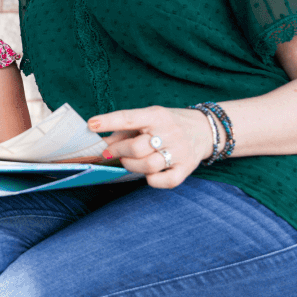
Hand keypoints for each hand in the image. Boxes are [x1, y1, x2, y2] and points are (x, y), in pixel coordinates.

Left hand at [88, 106, 214, 188]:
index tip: (91, 125)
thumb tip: (100, 144)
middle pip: (136, 147)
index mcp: (157, 115)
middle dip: (118, 152)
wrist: (204, 130)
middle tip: (111, 153)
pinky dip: (151, 180)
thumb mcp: (147, 119)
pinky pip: (164, 181)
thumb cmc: (168, 124)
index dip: (109, 121)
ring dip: (131, 166)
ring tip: (128, 161)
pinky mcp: (186, 168)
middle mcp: (170, 132)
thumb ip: (123, 131)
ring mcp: (180, 151)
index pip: (129, 118)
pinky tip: (147, 173)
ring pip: (148, 165)